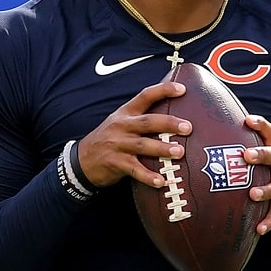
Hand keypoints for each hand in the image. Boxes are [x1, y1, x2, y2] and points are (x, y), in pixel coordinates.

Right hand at [77, 81, 191, 188]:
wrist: (82, 159)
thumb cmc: (110, 139)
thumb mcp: (121, 122)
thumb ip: (142, 119)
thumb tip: (175, 117)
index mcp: (126, 113)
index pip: (145, 96)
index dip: (163, 90)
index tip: (182, 89)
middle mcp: (122, 126)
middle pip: (147, 122)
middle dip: (168, 124)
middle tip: (188, 127)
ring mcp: (118, 144)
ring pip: (142, 145)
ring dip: (162, 149)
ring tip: (179, 152)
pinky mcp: (115, 163)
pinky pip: (134, 170)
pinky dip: (148, 176)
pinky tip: (161, 181)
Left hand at [243, 115, 270, 235]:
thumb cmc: (264, 175)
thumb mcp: (257, 161)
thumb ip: (239, 150)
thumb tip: (204, 134)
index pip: (270, 133)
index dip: (260, 124)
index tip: (247, 119)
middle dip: (261, 155)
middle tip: (246, 155)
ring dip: (266, 190)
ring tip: (252, 194)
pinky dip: (268, 221)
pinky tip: (258, 228)